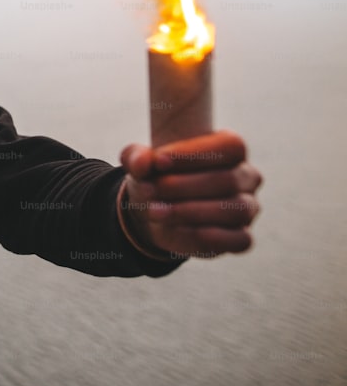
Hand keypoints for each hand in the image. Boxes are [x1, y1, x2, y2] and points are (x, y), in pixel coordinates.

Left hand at [119, 130, 262, 258]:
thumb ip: (137, 157)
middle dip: (182, 186)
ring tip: (154, 211)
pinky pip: (239, 239)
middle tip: (148, 190)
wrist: (155, 210)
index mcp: (231, 149)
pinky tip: (180, 230)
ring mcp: (248, 208)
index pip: (228, 146)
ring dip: (190, 211)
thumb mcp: (141, 163)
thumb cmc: (156, 176)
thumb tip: (143, 162)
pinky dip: (211, 237)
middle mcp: (246, 177)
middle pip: (227, 179)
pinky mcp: (242, 236)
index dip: (195, 153)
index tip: (159, 161)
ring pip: (234, 210)